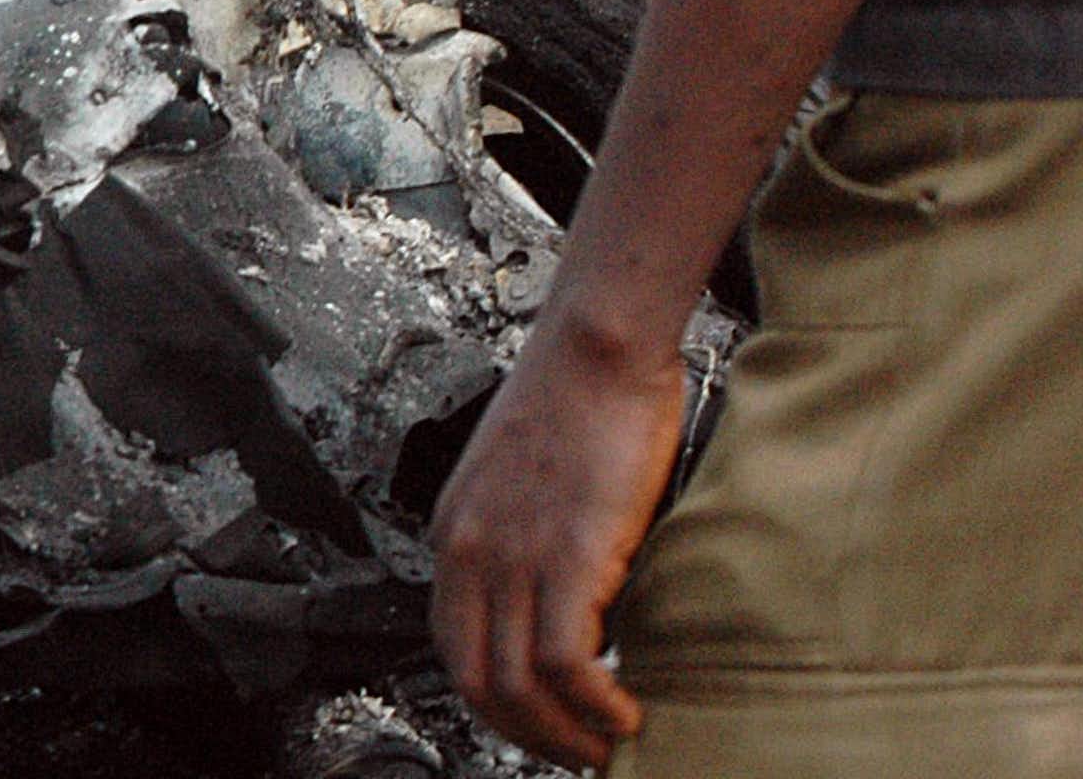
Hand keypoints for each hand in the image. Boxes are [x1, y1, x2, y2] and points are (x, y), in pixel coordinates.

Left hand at [429, 303, 688, 769]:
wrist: (598, 344)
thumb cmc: (577, 400)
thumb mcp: (524, 480)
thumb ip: (525, 541)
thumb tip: (564, 609)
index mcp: (457, 531)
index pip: (453, 649)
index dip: (500, 706)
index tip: (548, 725)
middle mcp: (472, 547)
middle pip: (476, 685)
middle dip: (531, 739)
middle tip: (585, 753)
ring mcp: (515, 551)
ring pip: (518, 689)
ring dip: (569, 739)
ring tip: (615, 746)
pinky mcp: (569, 551)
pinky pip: (568, 664)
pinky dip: (598, 707)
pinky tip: (630, 711)